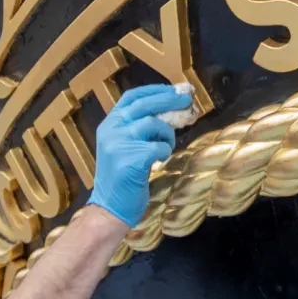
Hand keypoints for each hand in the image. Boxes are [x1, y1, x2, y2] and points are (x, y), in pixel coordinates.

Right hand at [89, 84, 191, 226]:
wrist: (109, 208)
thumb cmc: (122, 178)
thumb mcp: (124, 146)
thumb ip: (139, 127)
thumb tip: (171, 107)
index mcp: (109, 124)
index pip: (131, 97)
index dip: (154, 90)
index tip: (173, 89)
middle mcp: (111, 129)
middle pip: (145, 104)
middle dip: (170, 100)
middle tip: (188, 100)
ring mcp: (118, 144)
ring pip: (154, 124)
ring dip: (167, 134)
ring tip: (166, 146)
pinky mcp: (130, 159)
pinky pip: (158, 147)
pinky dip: (164, 152)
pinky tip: (158, 162)